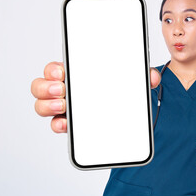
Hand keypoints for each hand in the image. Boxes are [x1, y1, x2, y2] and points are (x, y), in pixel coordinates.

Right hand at [31, 61, 161, 132]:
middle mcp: (67, 91)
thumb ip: (142, 77)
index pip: (57, 68)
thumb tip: (153, 77)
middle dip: (46, 86)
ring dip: (47, 105)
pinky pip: (57, 124)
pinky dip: (58, 124)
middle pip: (42, 86)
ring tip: (62, 106)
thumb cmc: (119, 92)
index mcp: (78, 75)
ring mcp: (67, 109)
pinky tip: (65, 125)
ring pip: (43, 105)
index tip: (61, 72)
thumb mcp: (131, 82)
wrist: (124, 115)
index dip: (53, 69)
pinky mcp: (71, 126)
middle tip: (61, 89)